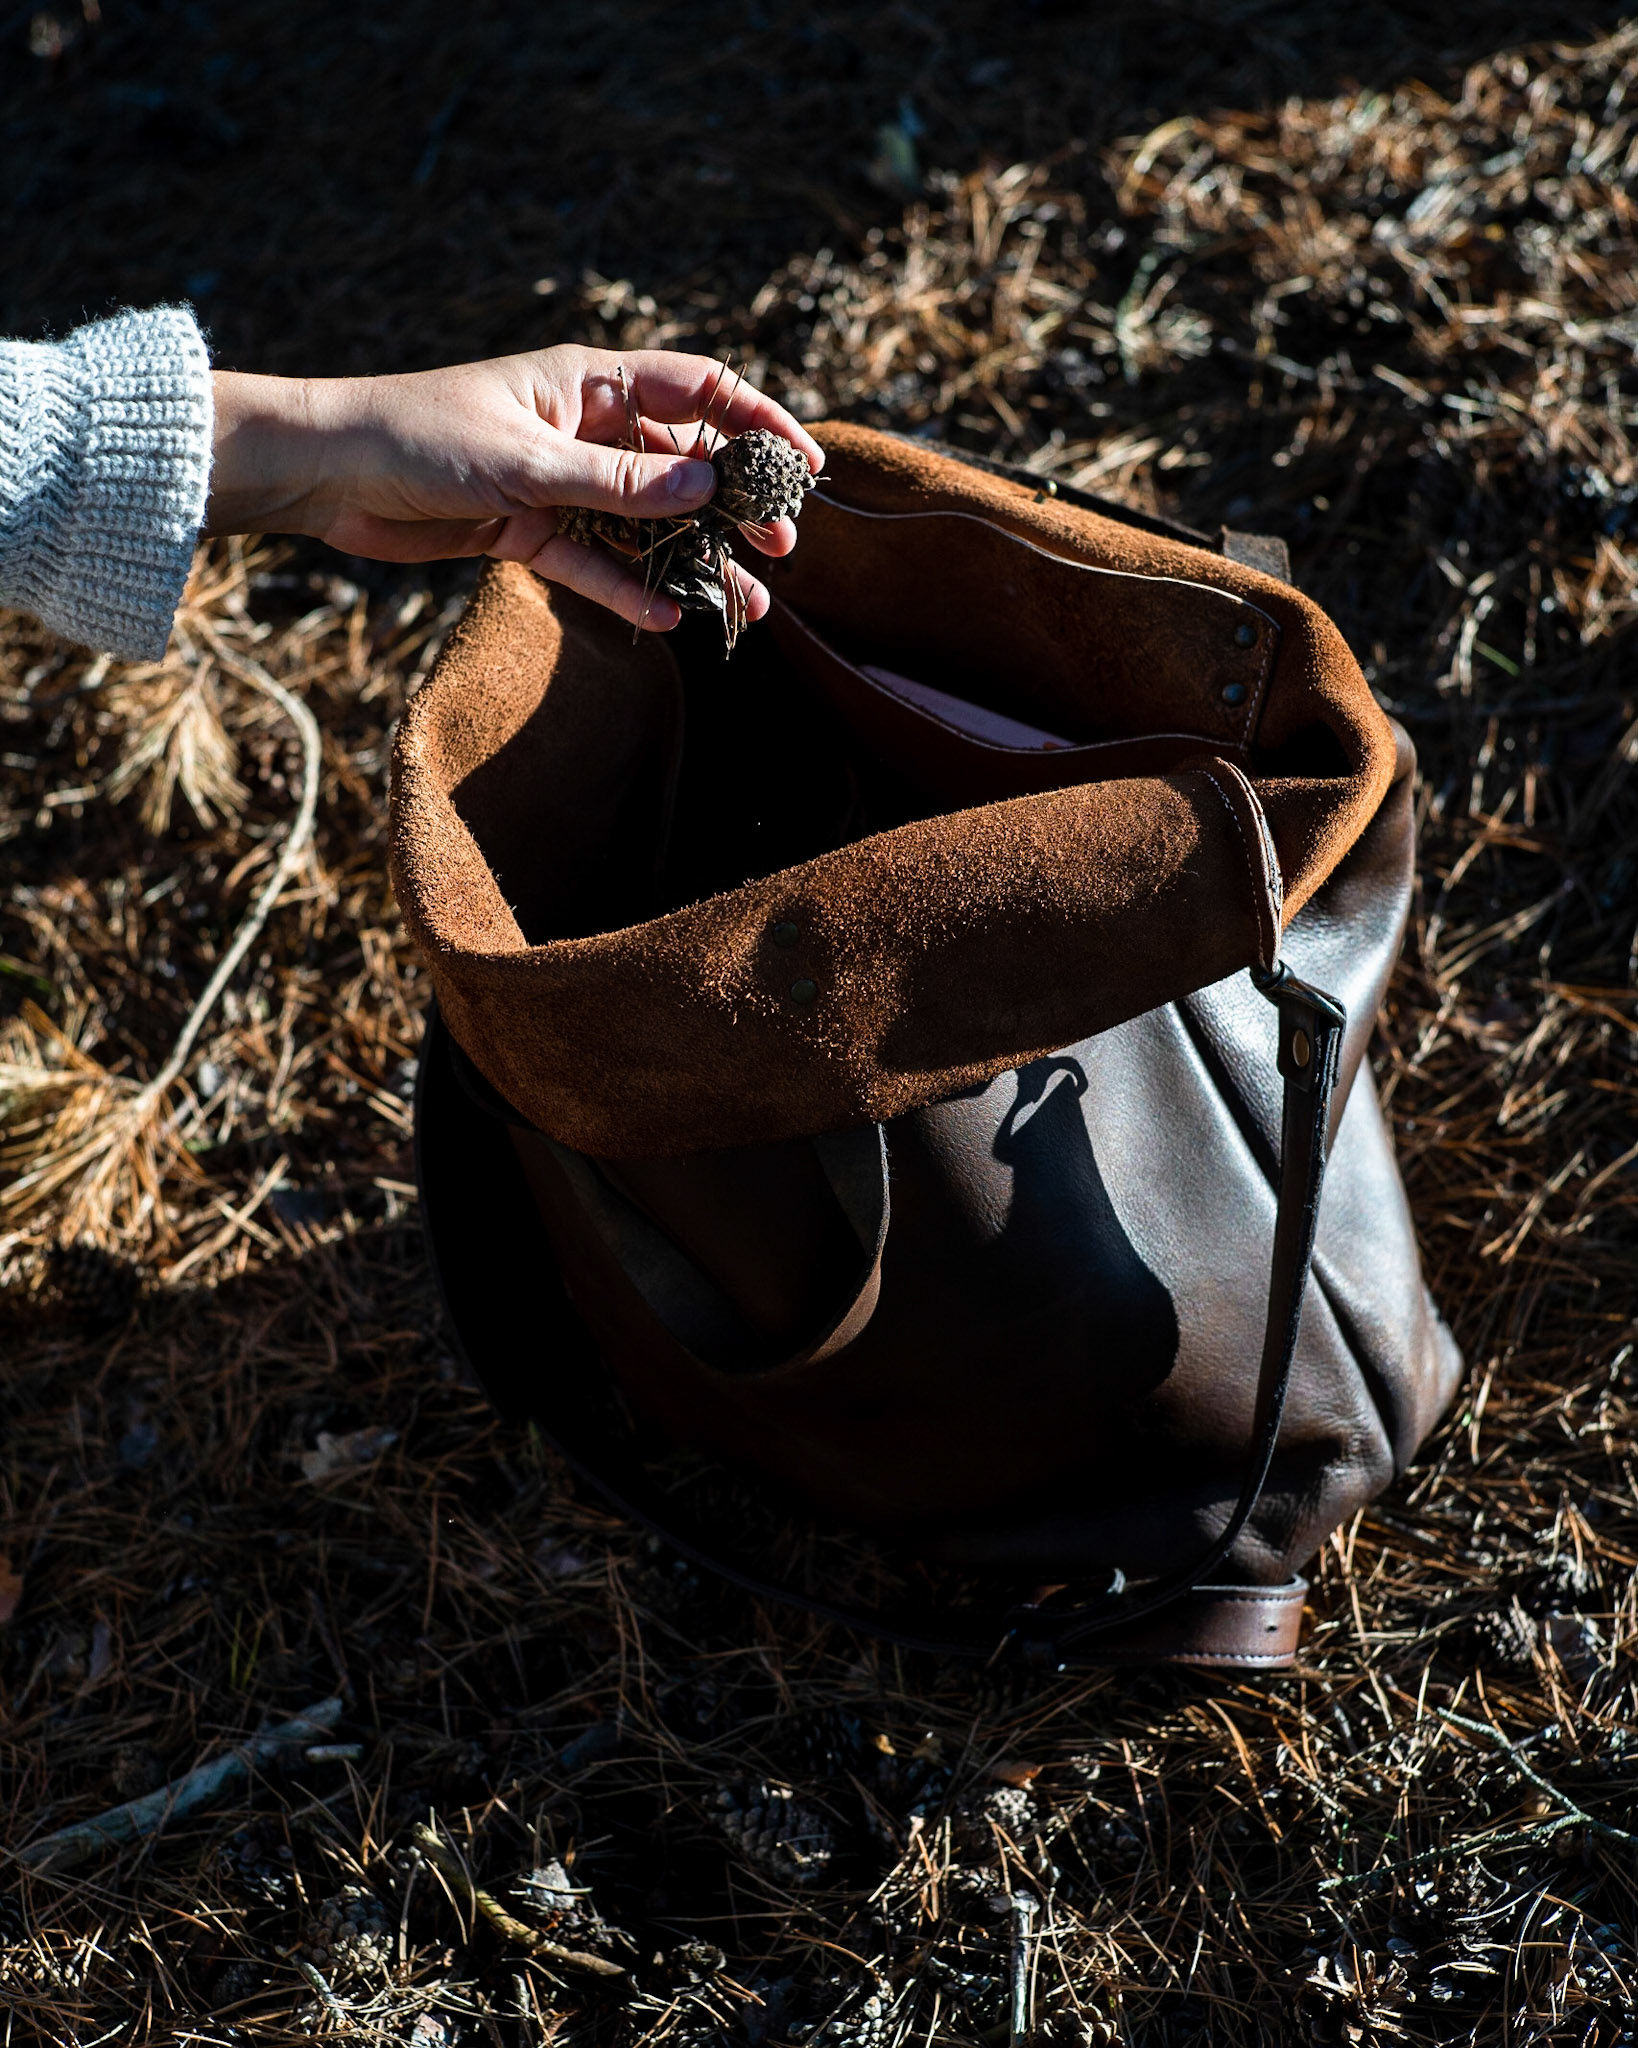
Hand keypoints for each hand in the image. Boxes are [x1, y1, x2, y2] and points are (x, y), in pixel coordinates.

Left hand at [205, 345, 824, 630]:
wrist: (326, 474)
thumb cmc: (417, 437)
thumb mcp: (526, 460)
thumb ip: (617, 480)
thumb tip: (708, 484)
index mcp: (586, 381)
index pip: (696, 389)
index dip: (756, 420)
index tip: (801, 466)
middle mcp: (582, 428)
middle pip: (682, 465)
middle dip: (734, 508)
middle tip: (779, 551)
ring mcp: (559, 483)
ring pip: (645, 523)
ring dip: (693, 561)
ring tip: (745, 605)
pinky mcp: (527, 531)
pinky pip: (594, 564)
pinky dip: (628, 591)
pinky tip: (669, 621)